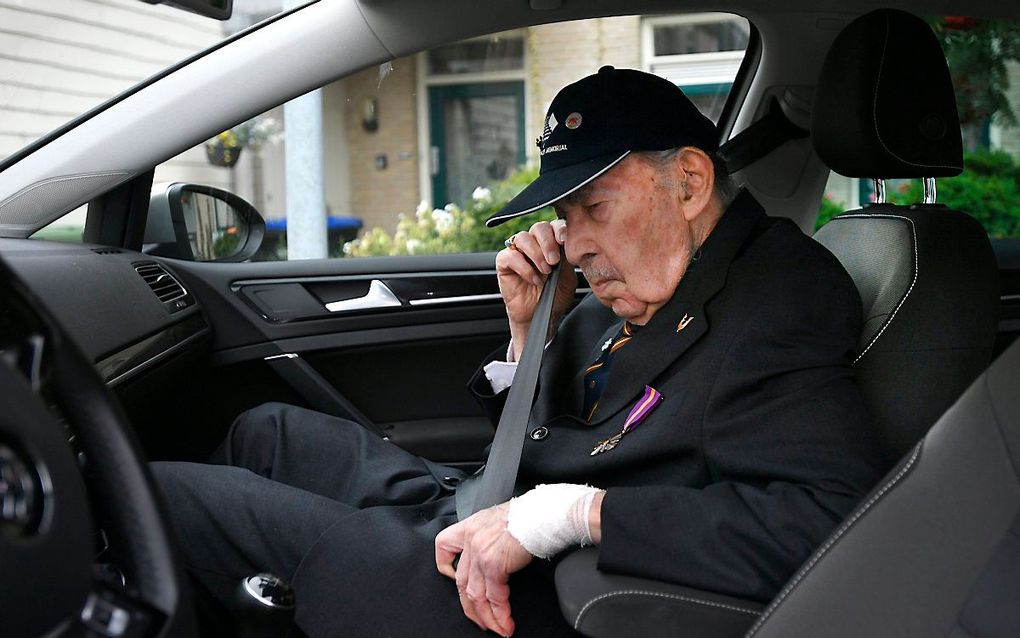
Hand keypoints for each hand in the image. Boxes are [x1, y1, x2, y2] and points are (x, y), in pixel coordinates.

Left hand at [435, 503, 532, 635]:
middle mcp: (471, 538)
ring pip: (475, 594)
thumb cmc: (531, 514)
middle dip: (470, 606)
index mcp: (471, 526)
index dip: (445, 566)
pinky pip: (494, 597)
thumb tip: (497, 554)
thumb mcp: (501, 518)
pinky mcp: (494, 564)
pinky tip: (506, 623)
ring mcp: (480, 552)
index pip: (444, 545)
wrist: (545, 513)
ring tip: (496, 629)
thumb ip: (491, 535)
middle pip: (461, 581)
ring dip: (486, 616)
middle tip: (480, 620)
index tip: (452, 578)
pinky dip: (501, 614)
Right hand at [496, 220, 577, 358]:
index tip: (564, 241)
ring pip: (522, 237)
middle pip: (538, 227)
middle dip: (547, 242)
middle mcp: (534, 243)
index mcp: (551, 242)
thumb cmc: (554, 295)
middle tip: (554, 261)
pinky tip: (534, 279)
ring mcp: (518, 251)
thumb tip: (568, 243)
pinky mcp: (504, 263)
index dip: (559, 230)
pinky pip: (510, 255)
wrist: (541, 315)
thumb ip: (567, 259)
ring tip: (545, 271)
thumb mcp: (567, 276)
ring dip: (536, 253)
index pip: (554, 226)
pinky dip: (523, 267)